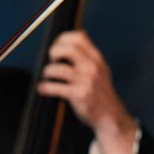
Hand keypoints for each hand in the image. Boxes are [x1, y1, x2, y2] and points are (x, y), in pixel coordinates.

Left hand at [37, 30, 137, 153]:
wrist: (110, 115)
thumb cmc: (100, 92)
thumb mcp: (99, 69)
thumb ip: (88, 55)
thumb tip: (75, 37)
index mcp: (96, 58)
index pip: (79, 37)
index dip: (62, 39)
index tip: (56, 46)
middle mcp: (92, 67)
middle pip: (67, 49)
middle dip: (53, 53)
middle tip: (51, 62)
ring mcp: (86, 81)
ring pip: (58, 69)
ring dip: (47, 72)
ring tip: (47, 77)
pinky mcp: (78, 95)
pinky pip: (54, 87)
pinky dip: (44, 87)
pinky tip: (43, 89)